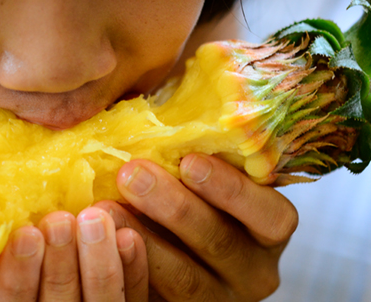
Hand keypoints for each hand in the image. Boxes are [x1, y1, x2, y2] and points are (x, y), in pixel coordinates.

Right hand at [0, 207, 148, 300]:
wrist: (79, 295)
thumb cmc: (39, 285)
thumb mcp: (23, 283)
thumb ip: (14, 262)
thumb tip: (9, 220)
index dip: (17, 275)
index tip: (25, 234)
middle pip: (59, 300)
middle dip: (60, 262)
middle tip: (60, 220)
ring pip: (102, 299)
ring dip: (98, 259)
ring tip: (94, 218)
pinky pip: (133, 297)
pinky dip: (133, 270)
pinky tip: (129, 236)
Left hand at [94, 154, 297, 300]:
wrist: (174, 251)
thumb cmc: (192, 193)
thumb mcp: (206, 175)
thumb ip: (197, 151)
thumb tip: (168, 90)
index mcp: (269, 229)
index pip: (270, 214)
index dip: (232, 189)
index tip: (189, 161)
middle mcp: (254, 271)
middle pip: (219, 242)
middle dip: (173, 206)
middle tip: (131, 174)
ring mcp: (219, 297)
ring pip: (185, 278)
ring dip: (141, 239)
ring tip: (103, 207)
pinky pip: (156, 297)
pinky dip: (126, 266)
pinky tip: (99, 240)